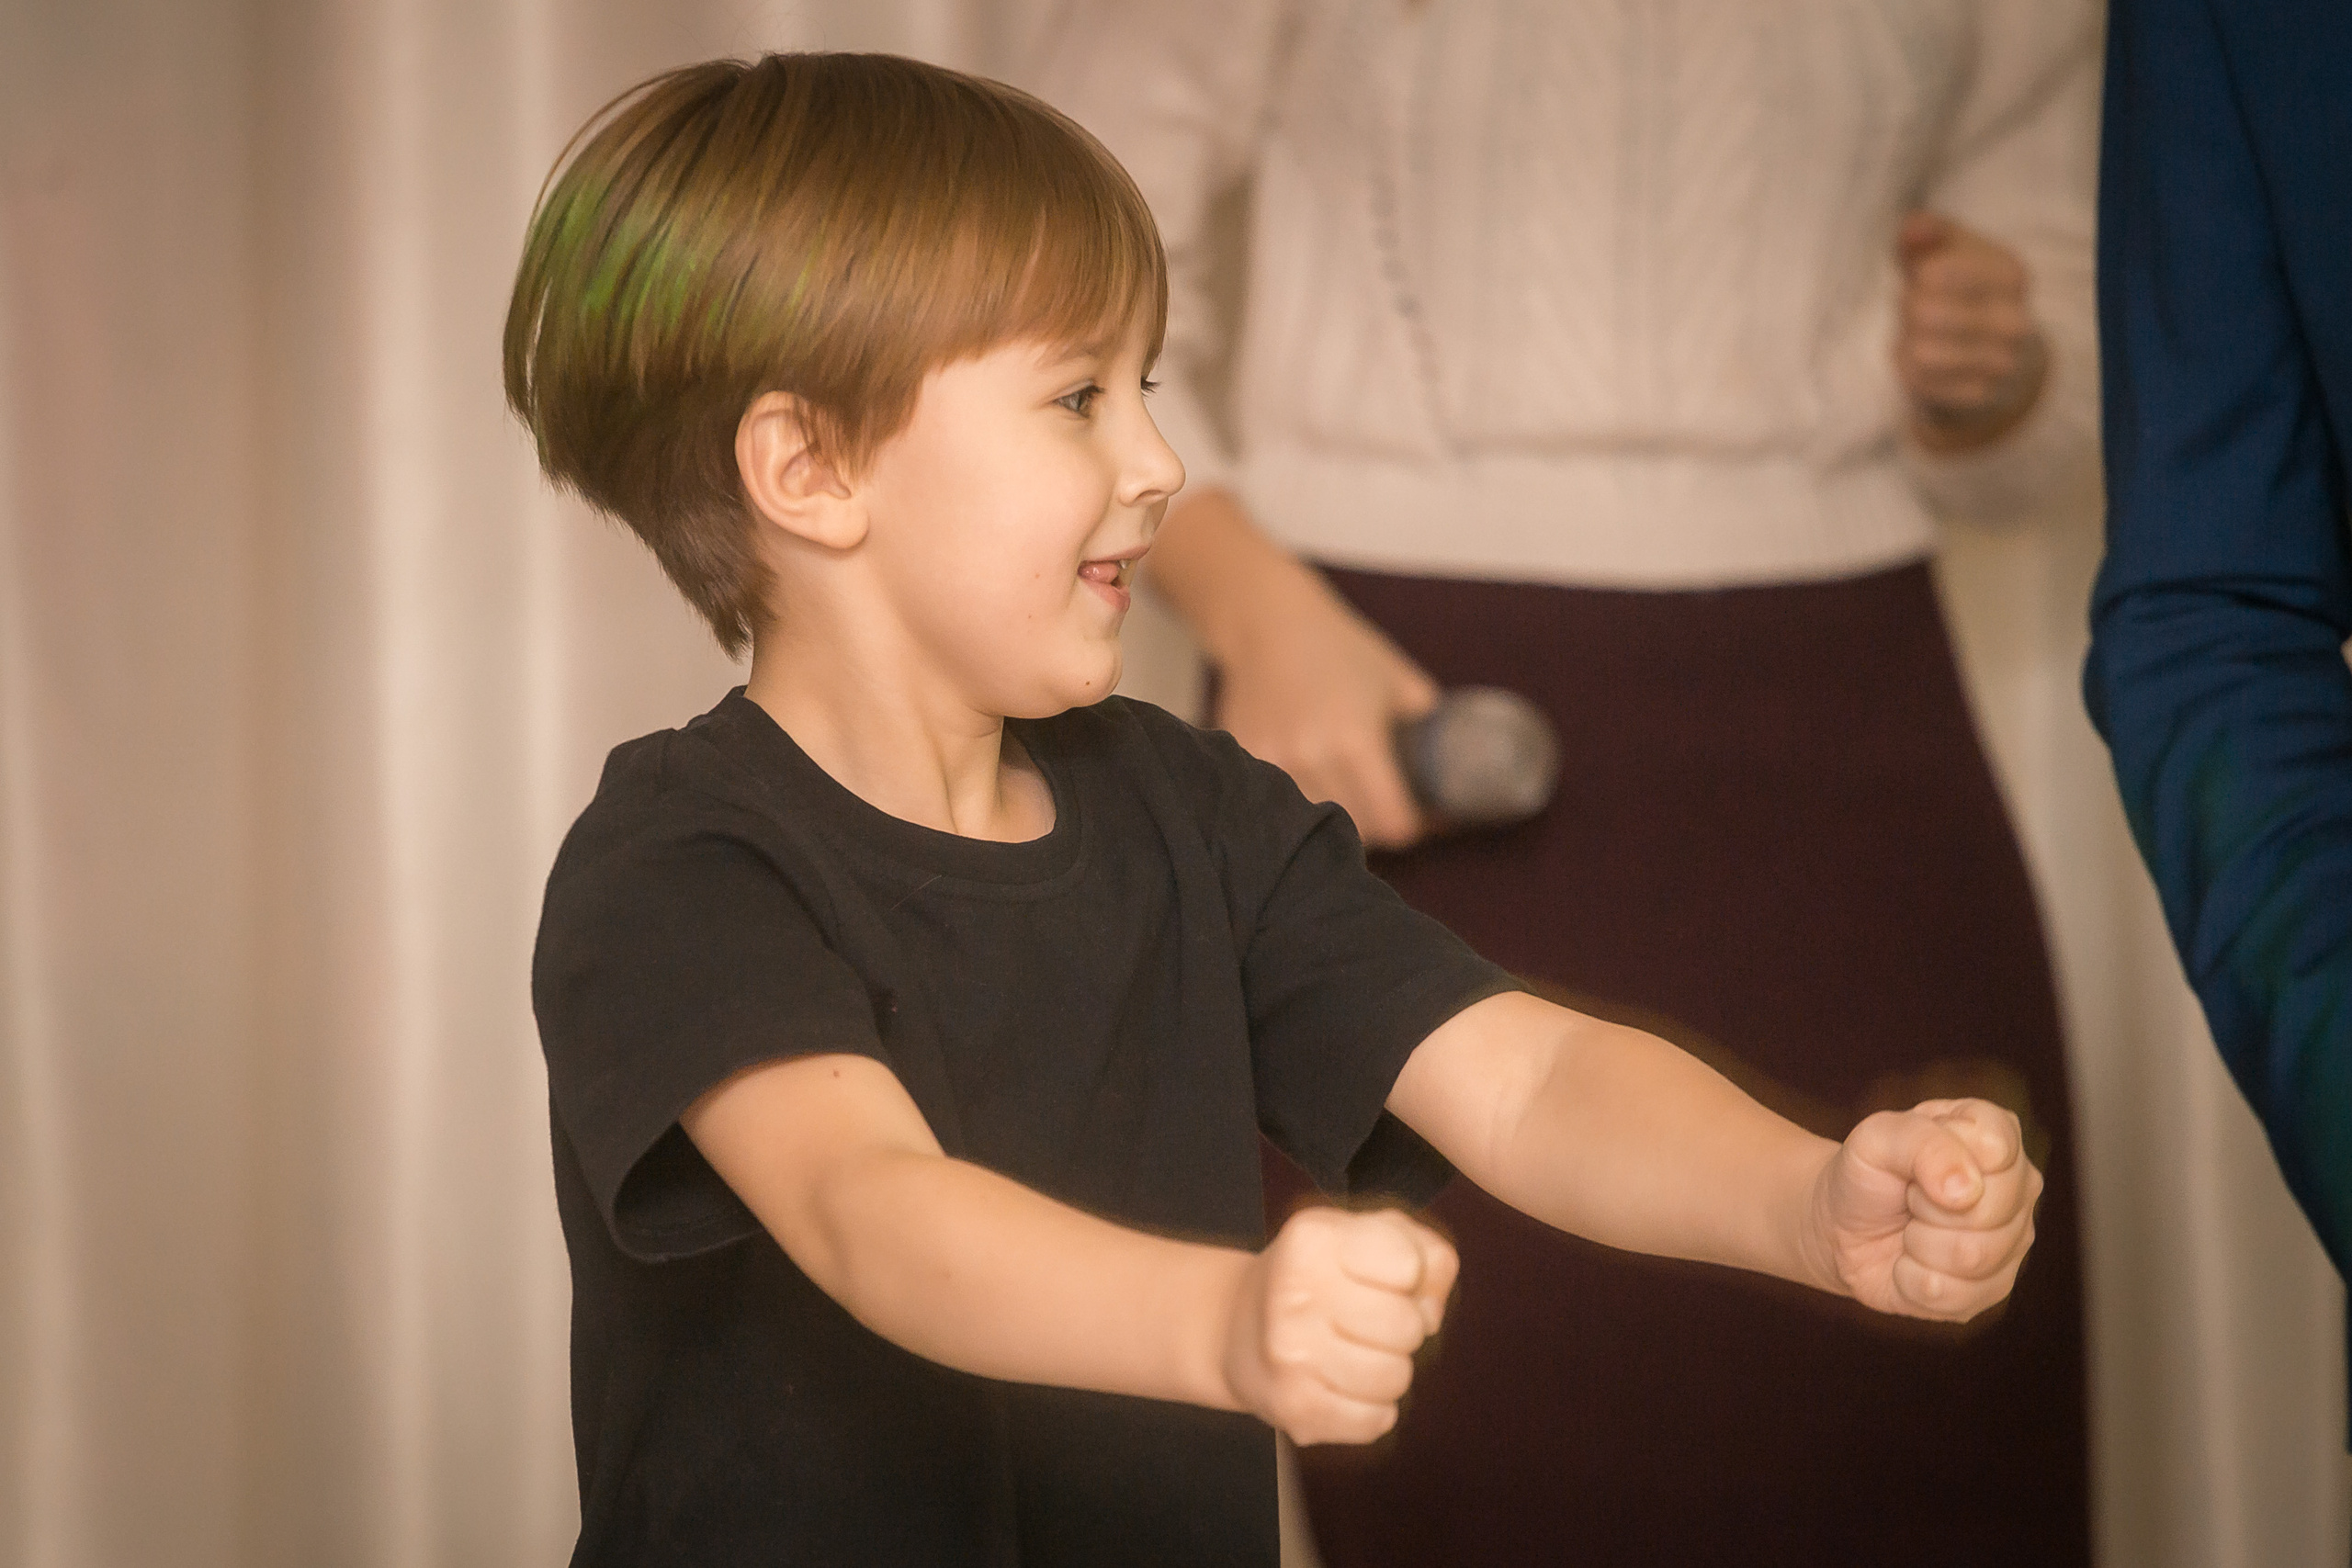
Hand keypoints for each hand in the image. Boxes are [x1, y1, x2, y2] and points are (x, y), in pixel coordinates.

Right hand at [1213, 570, 1439, 848]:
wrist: (1269, 624)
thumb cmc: (1342, 649)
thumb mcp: (1401, 683)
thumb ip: (1429, 728)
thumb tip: (1453, 773)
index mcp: (1357, 742)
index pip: (1392, 823)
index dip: (1411, 826)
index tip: (1414, 817)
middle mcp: (1312, 759)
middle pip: (1356, 830)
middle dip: (1377, 823)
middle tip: (1383, 804)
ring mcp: (1273, 763)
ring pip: (1316, 821)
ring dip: (1337, 815)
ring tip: (1346, 791)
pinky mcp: (1247, 761)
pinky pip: (1283, 801)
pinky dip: (1300, 799)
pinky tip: (1308, 774)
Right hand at [1221, 1206, 1456, 1444]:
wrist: (1237, 1327)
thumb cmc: (1321, 1277)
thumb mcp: (1369, 1236)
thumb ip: (1425, 1254)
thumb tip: (1430, 1314)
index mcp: (1315, 1238)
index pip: (1409, 1264)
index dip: (1410, 1277)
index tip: (1382, 1278)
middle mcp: (1295, 1292)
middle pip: (1407, 1327)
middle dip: (1401, 1330)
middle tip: (1368, 1324)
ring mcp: (1291, 1355)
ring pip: (1396, 1379)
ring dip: (1388, 1372)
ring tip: (1356, 1355)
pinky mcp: (1293, 1408)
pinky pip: (1374, 1422)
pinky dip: (1370, 1411)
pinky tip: (1343, 1388)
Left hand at [1806, 1098, 2041, 1322]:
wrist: (1840, 1226)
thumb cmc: (1867, 1173)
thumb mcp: (1877, 1137)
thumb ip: (1921, 1142)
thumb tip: (1966, 1191)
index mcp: (1996, 1135)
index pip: (1995, 1150)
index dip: (1937, 1161)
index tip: (1913, 1162)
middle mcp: (2018, 1188)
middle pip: (1986, 1212)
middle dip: (1925, 1208)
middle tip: (1909, 1199)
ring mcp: (2012, 1241)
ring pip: (1972, 1257)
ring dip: (1918, 1244)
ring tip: (1910, 1227)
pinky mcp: (1992, 1289)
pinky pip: (1953, 1296)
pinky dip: (1911, 1279)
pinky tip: (1910, 1262)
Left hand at [1895, 211, 2047, 451]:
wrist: (1993, 357)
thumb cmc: (1958, 291)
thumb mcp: (1946, 252)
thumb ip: (1926, 232)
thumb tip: (1913, 229)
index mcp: (2012, 273)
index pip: (1935, 271)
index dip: (1919, 274)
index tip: (1929, 277)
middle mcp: (2017, 320)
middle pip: (1922, 312)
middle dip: (1908, 310)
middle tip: (1920, 311)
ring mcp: (2003, 364)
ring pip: (1920, 352)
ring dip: (1908, 343)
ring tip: (1923, 337)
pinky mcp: (1980, 397)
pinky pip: (1920, 383)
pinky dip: (1911, 372)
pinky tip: (1928, 365)